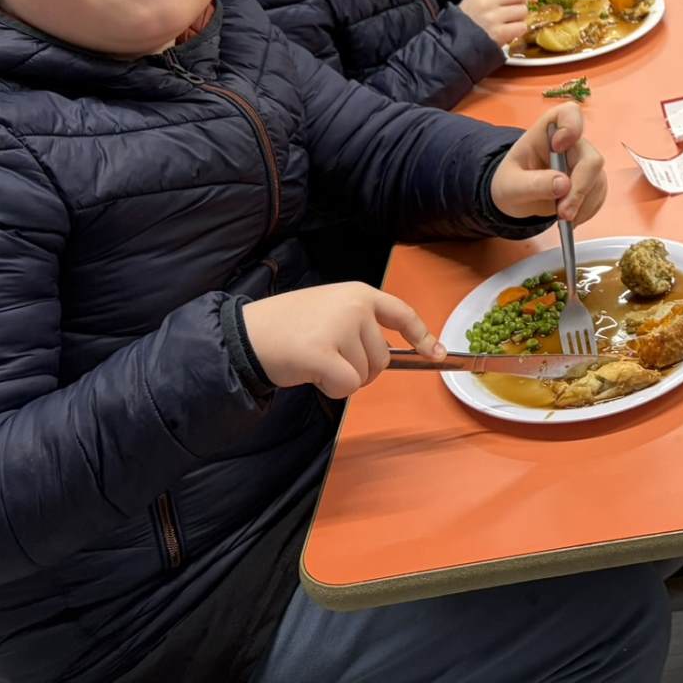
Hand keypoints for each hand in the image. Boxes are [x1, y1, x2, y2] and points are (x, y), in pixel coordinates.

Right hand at [241, 282, 441, 397]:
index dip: (422, 336)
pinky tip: (312, 374)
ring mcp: (340, 329)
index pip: (402, 313)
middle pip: (382, 358)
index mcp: (359, 294)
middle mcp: (355, 307)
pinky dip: (332, 389)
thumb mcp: (330, 310)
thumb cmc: (287, 327)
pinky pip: (348, 386)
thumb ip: (360, 325)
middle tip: (328, 358)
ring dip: (342, 378)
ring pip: (365, 375)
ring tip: (314, 360)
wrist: (245, 335)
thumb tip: (389, 355)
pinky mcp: (324, 355)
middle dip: (360, 368)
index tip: (436, 354)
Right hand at [459, 0, 533, 46]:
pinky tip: (508, 34)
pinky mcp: (499, 34)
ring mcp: (493, 18)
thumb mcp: (474, 2)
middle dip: (522, 3)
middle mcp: (486, 2)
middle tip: (515, 11)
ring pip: (523, 11)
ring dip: (520, 19)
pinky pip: (521, 27)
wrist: (453, 46)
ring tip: (508, 24)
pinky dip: (518, 31)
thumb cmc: (465, 24)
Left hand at [490, 103, 608, 223]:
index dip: (571, 127)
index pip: (570, 114)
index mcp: (549, 131)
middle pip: (591, 159)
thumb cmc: (511, 182)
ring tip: (560, 218)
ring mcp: (585, 162)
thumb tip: (563, 185)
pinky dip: (585, 211)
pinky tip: (569, 217)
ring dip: (581, 205)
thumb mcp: (511, 186)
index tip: (558, 147)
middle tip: (563, 213)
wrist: (517, 198)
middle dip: (579, 189)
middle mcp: (573, 142)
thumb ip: (533, 184)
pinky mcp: (593, 182)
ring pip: (597, 182)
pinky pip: (598, 196)